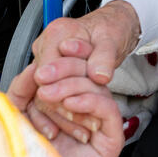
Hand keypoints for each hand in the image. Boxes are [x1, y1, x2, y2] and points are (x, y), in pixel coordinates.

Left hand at [6, 59, 124, 156]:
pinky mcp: (111, 139)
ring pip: (97, 88)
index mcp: (64, 105)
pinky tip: (70, 104)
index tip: (46, 57)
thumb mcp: (15, 118)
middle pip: (86, 76)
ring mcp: (99, 126)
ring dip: (72, 86)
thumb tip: (33, 67)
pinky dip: (90, 101)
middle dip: (65, 70)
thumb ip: (22, 90)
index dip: (64, 60)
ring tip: (49, 96)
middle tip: (44, 77)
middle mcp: (83, 113)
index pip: (72, 72)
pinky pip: (108, 109)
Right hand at [27, 1, 138, 136]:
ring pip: (45, 91)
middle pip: (44, 83)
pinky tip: (72, 124)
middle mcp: (46, 45)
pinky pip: (50, 92)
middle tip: (77, 124)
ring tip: (81, 130)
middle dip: (60, 105)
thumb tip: (99, 76)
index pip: (47, 69)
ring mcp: (46, 58)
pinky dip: (61, 108)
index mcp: (58, 34)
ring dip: (61, 112)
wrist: (113, 26)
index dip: (58, 89)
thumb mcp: (112, 41)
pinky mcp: (51, 70)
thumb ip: (104, 58)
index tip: (71, 106)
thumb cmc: (112, 29)